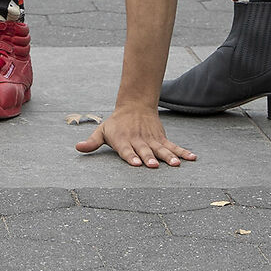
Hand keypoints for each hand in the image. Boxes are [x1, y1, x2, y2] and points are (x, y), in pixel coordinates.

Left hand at [76, 106, 196, 167]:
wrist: (135, 104)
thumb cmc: (116, 123)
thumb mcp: (102, 130)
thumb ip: (92, 142)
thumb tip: (77, 147)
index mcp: (123, 140)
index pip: (126, 150)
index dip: (130, 156)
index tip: (136, 163)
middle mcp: (138, 140)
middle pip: (144, 151)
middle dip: (149, 158)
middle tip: (153, 166)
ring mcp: (151, 140)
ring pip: (161, 149)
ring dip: (169, 156)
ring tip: (176, 164)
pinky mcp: (161, 138)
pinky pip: (173, 146)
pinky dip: (183, 151)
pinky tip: (192, 157)